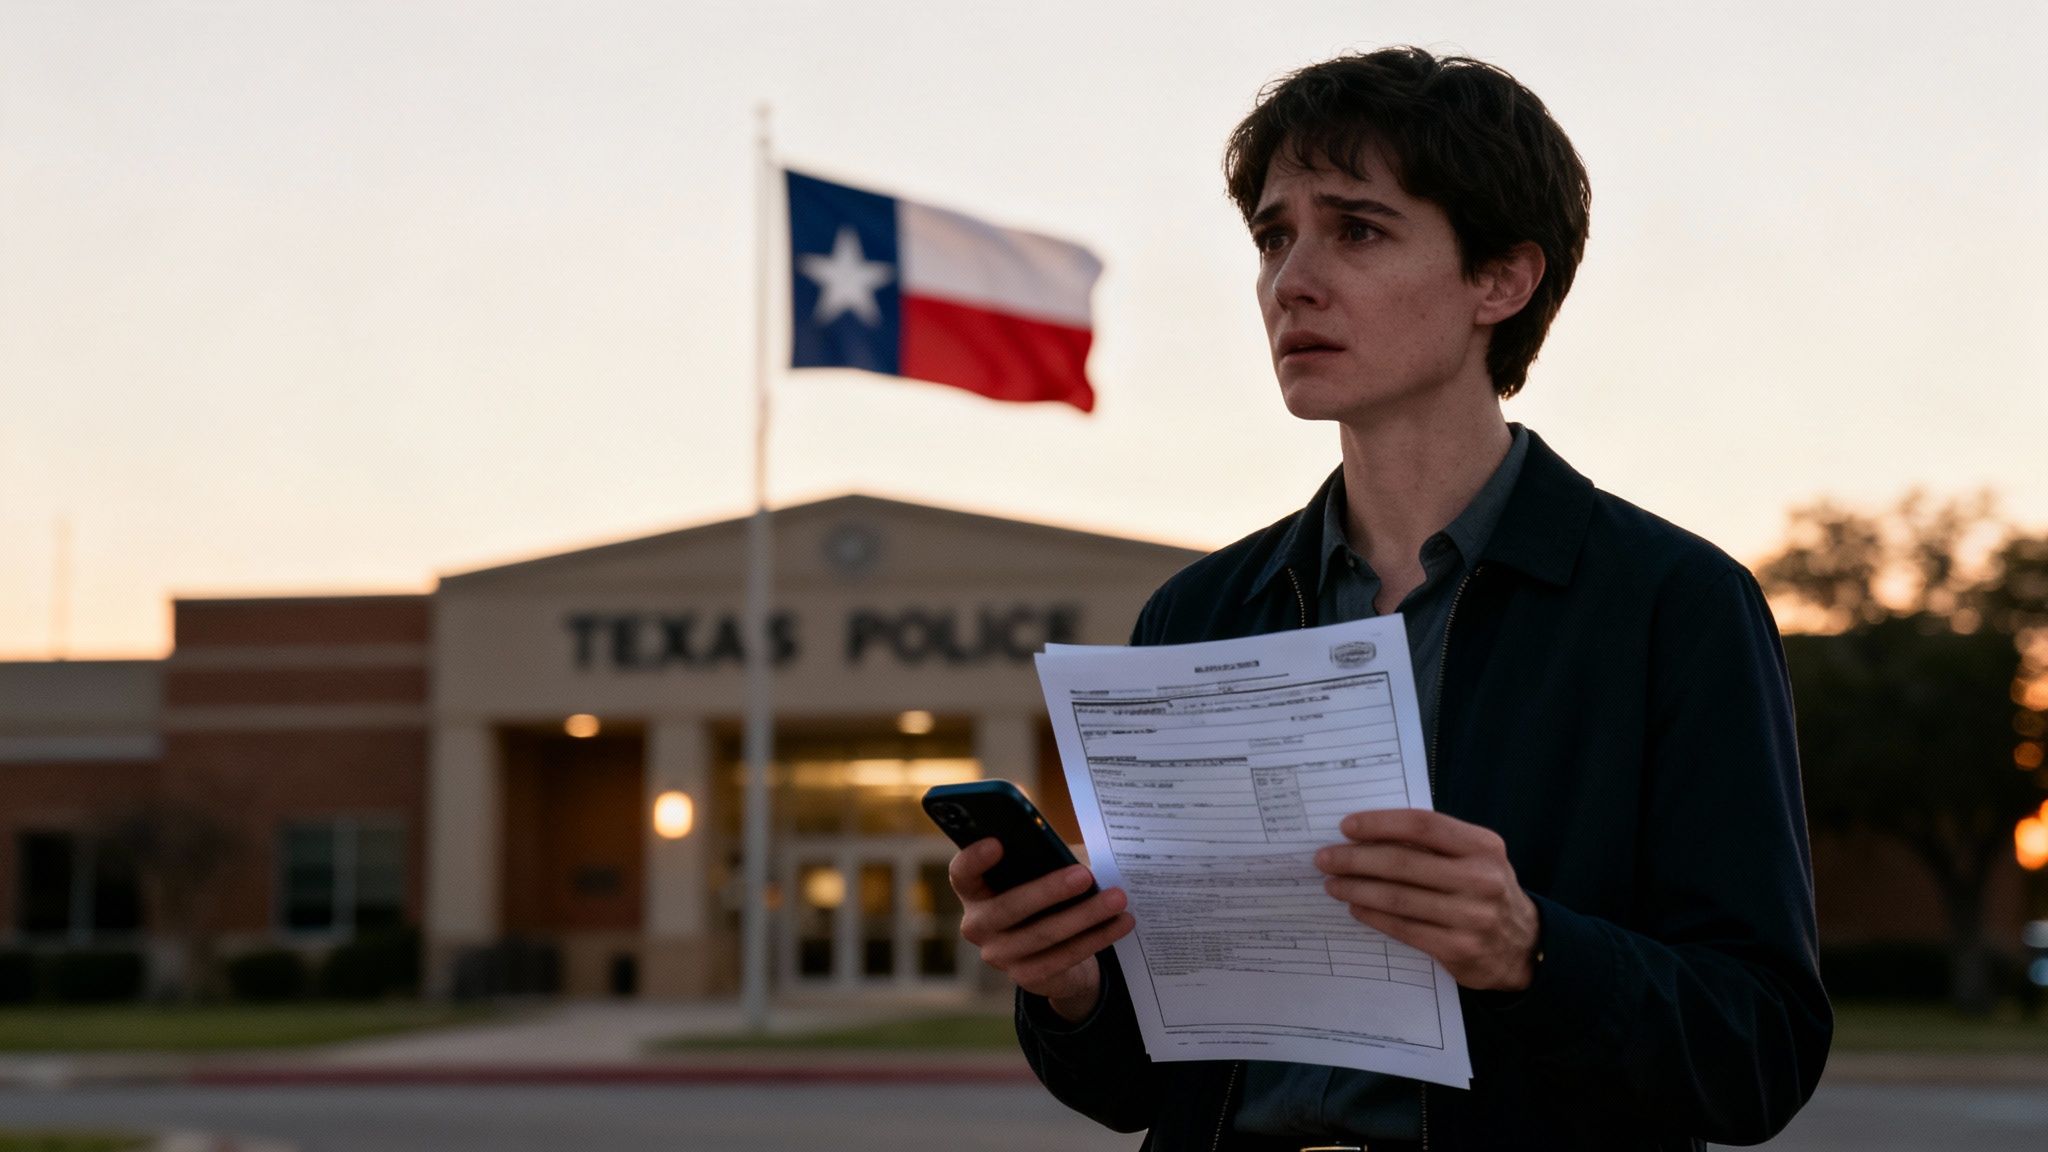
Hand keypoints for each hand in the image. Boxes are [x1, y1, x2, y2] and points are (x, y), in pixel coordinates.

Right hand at [950, 838, 1134, 1021]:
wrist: (1054, 955)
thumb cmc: (1047, 898)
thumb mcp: (1042, 875)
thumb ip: (1048, 860)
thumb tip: (1084, 854)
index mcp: (974, 891)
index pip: (962, 873)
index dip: (974, 859)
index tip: (997, 842)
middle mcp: (977, 925)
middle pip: (1009, 907)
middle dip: (1049, 890)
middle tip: (1084, 875)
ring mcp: (999, 955)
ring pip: (1044, 934)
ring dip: (1085, 915)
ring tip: (1117, 898)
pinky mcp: (1026, 976)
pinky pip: (1064, 955)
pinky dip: (1097, 937)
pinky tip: (1121, 922)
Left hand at [1315, 808, 1539, 990]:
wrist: (1521, 945)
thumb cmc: (1484, 889)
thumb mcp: (1474, 857)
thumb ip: (1434, 844)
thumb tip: (1368, 833)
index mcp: (1482, 846)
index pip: (1423, 824)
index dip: (1380, 823)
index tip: (1346, 827)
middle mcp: (1481, 879)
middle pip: (1403, 863)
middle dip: (1356, 859)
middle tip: (1325, 858)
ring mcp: (1471, 916)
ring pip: (1399, 898)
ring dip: (1357, 889)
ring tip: (1332, 884)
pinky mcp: (1459, 948)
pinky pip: (1404, 928)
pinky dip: (1374, 916)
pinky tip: (1356, 908)